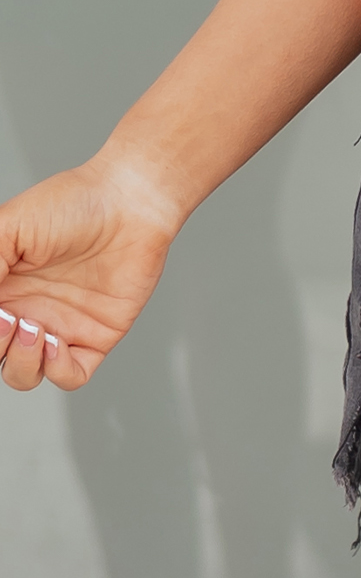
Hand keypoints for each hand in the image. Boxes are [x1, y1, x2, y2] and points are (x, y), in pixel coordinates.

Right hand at [0, 151, 181, 392]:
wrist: (131, 201)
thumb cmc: (72, 203)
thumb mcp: (10, 226)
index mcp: (3, 288)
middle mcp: (27, 311)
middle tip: (9, 318)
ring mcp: (59, 327)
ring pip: (25, 375)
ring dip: (21, 364)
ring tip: (34, 328)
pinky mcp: (95, 337)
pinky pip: (70, 376)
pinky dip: (57, 371)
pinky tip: (57, 342)